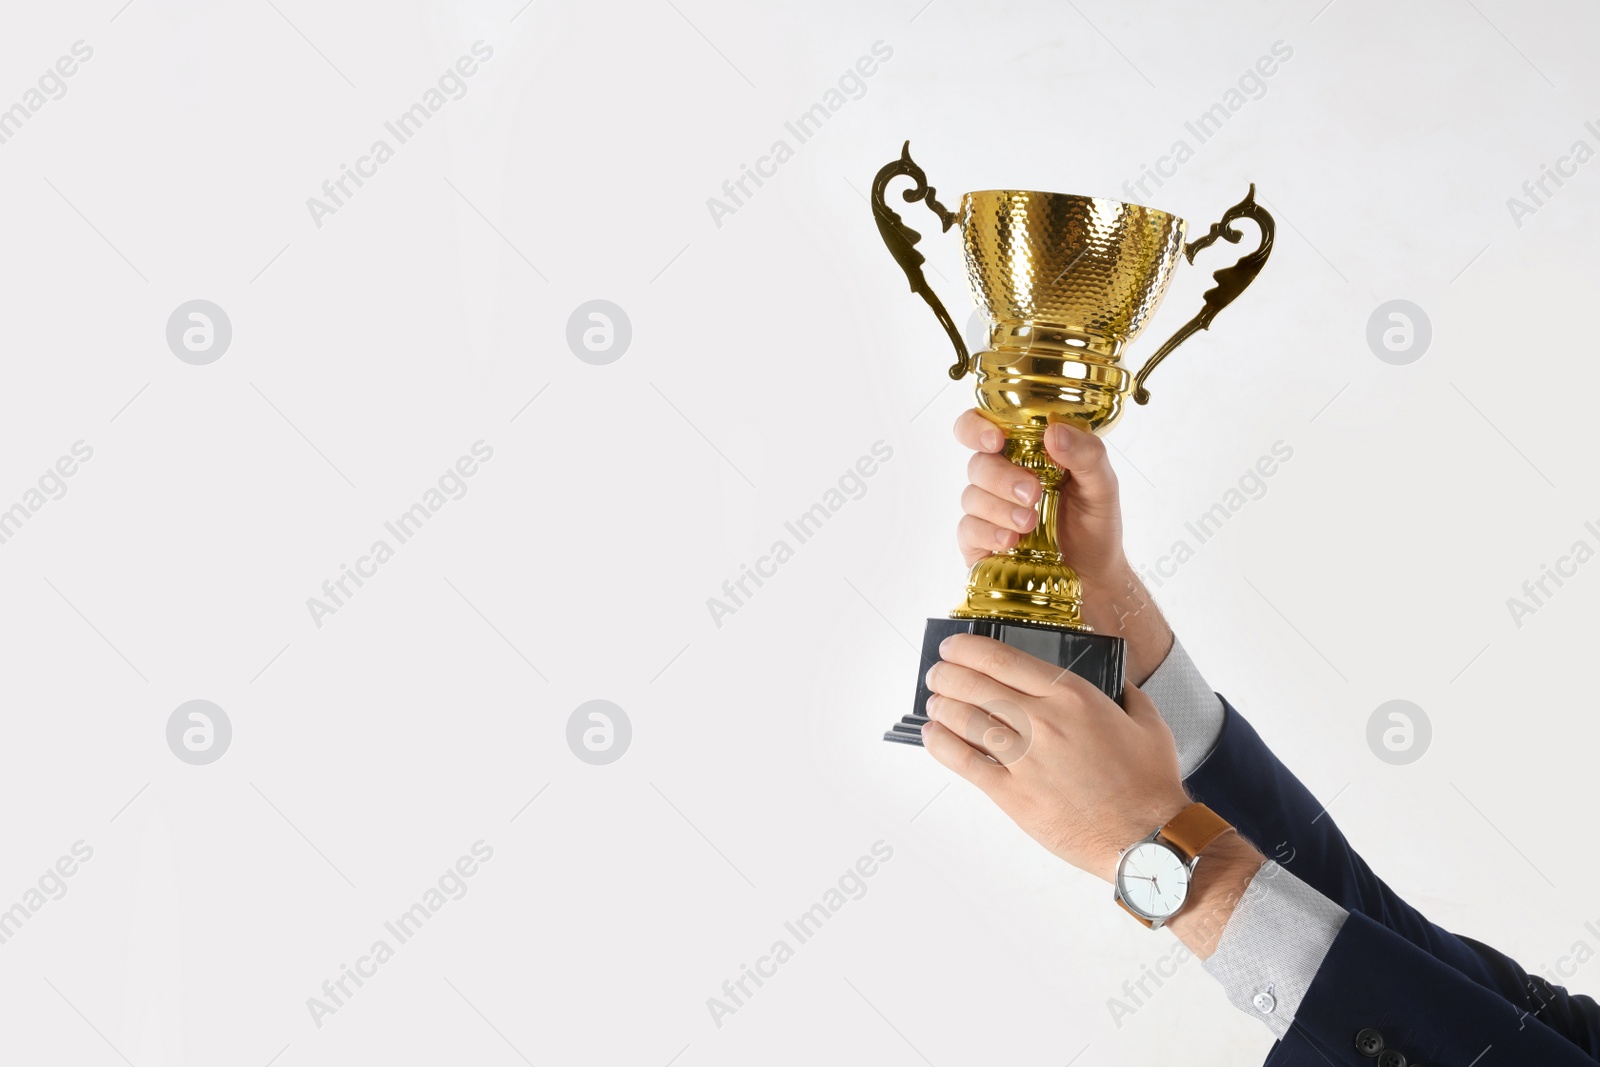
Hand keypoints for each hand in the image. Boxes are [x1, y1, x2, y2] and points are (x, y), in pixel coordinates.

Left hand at [921, 632, 1190, 881]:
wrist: (1147, 838)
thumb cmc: (1149, 784)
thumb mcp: (1148, 722)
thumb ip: (1126, 694)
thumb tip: (1116, 682)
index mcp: (1072, 696)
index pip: (1002, 658)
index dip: (968, 648)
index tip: (954, 647)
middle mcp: (1043, 721)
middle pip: (974, 684)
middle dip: (947, 674)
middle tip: (938, 673)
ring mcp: (1025, 759)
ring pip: (964, 719)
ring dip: (941, 706)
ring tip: (935, 702)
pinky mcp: (1013, 794)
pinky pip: (965, 763)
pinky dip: (942, 745)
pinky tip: (933, 735)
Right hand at [952, 410, 1172, 683]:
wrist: (1094, 576)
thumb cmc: (1095, 525)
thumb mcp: (1103, 486)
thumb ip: (1086, 454)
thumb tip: (1053, 432)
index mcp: (1025, 452)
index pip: (983, 425)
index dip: (977, 427)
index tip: (995, 439)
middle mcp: (1000, 477)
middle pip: (977, 463)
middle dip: (1002, 477)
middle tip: (1033, 493)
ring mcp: (987, 510)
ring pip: (971, 496)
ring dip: (1000, 508)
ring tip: (1031, 524)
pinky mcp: (979, 542)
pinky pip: (968, 529)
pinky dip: (988, 533)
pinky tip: (1011, 541)